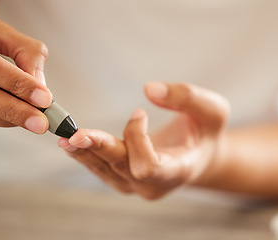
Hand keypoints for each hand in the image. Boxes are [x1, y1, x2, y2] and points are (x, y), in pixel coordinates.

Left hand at [59, 82, 229, 199]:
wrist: (199, 157)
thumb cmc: (207, 132)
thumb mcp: (213, 109)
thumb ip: (187, 97)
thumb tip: (149, 89)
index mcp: (178, 171)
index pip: (148, 164)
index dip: (138, 139)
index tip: (139, 112)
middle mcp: (154, 185)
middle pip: (120, 167)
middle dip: (98, 148)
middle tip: (74, 134)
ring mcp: (135, 186)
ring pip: (105, 170)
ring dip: (85, 152)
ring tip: (64, 137)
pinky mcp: (122, 180)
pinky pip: (101, 169)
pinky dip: (85, 153)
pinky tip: (70, 141)